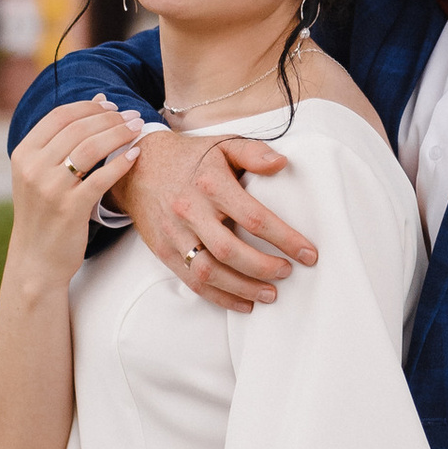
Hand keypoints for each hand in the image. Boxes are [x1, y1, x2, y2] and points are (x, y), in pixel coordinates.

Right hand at [5, 98, 147, 293]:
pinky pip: (101, 178)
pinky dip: (121, 163)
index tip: (113, 106)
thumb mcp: (41, 173)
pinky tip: (135, 156)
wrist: (35, 259)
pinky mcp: (69, 208)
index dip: (90, 107)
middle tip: (133, 116)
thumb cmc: (44, 211)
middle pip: (79, 128)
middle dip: (111, 118)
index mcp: (23, 153)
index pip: (60, 115)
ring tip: (138, 129)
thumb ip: (65, 139)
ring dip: (119, 134)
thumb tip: (101, 100)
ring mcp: (50, 188)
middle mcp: (33, 168)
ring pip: (91, 147)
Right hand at [109, 127, 318, 310]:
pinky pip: (192, 281)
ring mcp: (175, 234)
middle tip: (287, 273)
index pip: (253, 216)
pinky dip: (219, 297)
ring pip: (209, 272)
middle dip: (263, 268)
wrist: (139, 169)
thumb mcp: (223, 145)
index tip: (308, 253)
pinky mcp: (164, 251)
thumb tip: (282, 164)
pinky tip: (242, 302)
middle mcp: (190, 211)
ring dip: (243, 288)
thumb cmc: (191, 158)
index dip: (284, 238)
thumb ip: (254, 153)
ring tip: (270, 294)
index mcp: (211, 183)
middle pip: (230, 250)